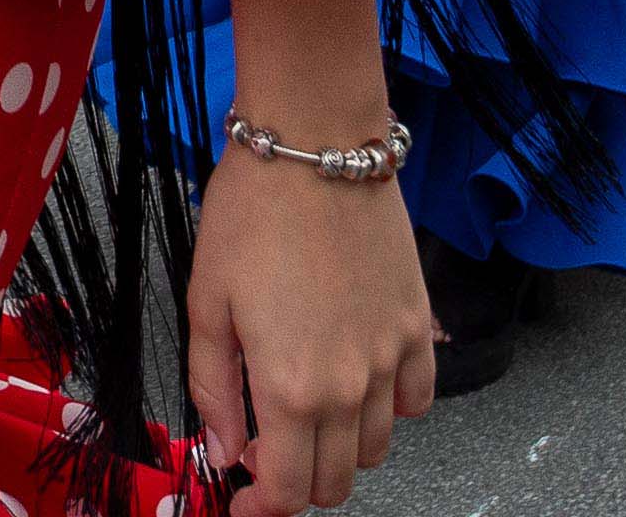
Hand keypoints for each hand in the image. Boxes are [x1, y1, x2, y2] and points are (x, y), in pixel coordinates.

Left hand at [185, 139, 435, 508]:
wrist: (317, 145)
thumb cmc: (251, 215)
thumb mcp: (206, 303)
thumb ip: (213, 391)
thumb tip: (224, 453)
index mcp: (291, 387)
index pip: (289, 492)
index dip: (261, 509)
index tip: (242, 500)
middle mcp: (351, 386)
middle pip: (335, 481)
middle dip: (296, 482)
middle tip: (266, 448)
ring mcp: (392, 358)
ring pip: (376, 449)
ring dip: (340, 448)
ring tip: (307, 409)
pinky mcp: (419, 326)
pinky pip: (416, 402)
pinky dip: (389, 409)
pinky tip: (357, 380)